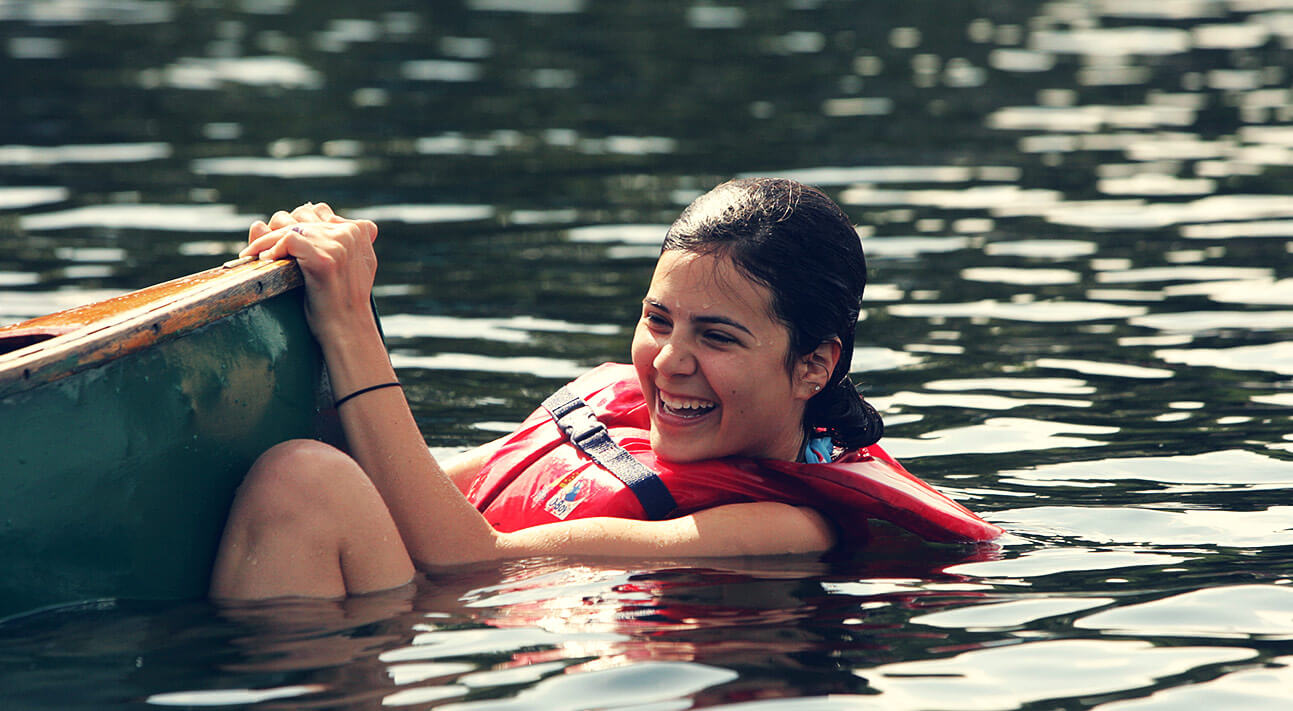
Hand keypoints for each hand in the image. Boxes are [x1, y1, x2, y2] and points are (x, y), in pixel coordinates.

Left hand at [239, 202, 379, 341]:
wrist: (348, 330)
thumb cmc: (337, 303)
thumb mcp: (335, 266)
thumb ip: (313, 242)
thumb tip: (257, 224)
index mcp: (359, 231)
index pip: (318, 211)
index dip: (297, 225)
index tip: (281, 242)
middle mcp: (350, 232)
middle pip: (301, 214)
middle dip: (279, 229)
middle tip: (263, 247)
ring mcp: (338, 244)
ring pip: (289, 226)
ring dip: (267, 239)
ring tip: (255, 253)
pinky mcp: (324, 258)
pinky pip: (286, 240)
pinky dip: (270, 248)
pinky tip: (264, 261)